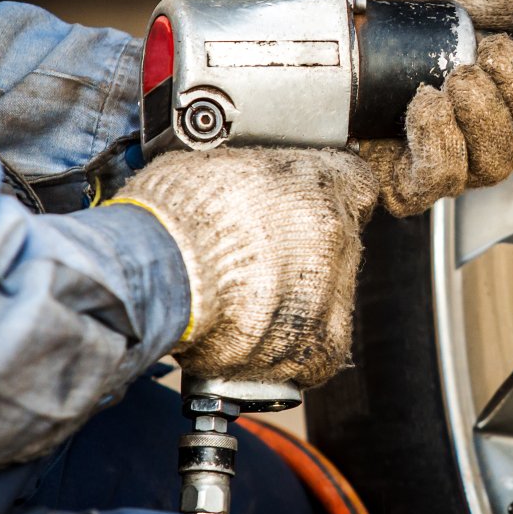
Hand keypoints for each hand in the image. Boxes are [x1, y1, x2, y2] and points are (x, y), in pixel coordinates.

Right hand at [113, 147, 378, 387]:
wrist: (155, 275)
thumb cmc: (174, 216)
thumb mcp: (217, 163)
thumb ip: (256, 176)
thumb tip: (248, 180)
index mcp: (319, 186)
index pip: (357, 183)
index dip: (330, 192)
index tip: (310, 202)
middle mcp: (337, 239)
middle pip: (343, 243)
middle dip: (306, 251)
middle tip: (258, 257)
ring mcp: (330, 296)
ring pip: (332, 298)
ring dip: (299, 301)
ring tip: (246, 300)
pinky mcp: (317, 347)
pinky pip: (316, 350)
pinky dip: (288, 348)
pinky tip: (253, 334)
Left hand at [360, 0, 512, 216]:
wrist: (315, 59)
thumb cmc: (375, 40)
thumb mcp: (436, 9)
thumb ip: (488, 8)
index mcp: (496, 105)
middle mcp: (478, 145)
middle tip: (486, 59)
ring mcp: (446, 170)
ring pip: (493, 165)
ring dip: (480, 114)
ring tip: (450, 80)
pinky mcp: (406, 188)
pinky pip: (443, 175)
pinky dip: (440, 134)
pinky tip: (424, 104)